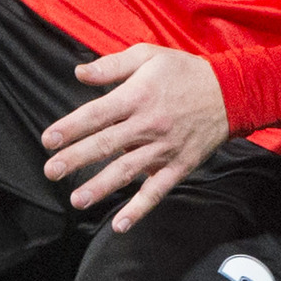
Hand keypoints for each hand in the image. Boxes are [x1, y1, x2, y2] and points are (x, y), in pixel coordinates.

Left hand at [39, 44, 228, 232]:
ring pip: (127, 171)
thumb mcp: (148, 56)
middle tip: (50, 171)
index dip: (71, 127)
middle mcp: (148, 125)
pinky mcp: (179, 166)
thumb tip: (78, 73)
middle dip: (76, 159)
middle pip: (106, 144)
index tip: (48, 140)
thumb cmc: (184, 71)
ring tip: (76, 199)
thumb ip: (111, 66)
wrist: (232, 92)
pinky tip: (120, 225)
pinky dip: (138, 209)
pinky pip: (156, 191)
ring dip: (101, 187)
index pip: (97, 114)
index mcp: (137, 96)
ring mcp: (164, 148)